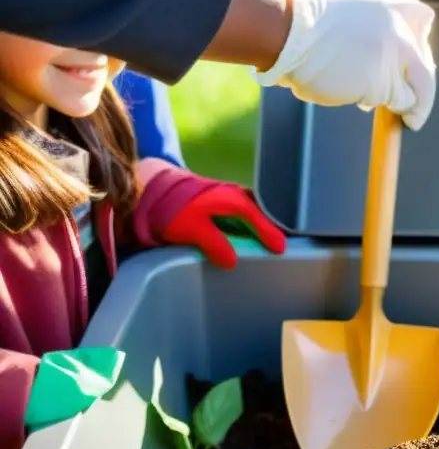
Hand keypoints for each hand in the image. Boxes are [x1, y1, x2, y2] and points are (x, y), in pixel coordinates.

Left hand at [163, 186, 286, 269]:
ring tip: (260, 242)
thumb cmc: (172, 207)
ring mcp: (225, 195)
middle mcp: (235, 195)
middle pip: (259, 214)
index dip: (271, 236)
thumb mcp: (193, 229)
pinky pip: (237, 214)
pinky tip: (239, 234)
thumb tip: (232, 262)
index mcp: (235, 201)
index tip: (281, 250)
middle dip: (268, 228)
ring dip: (254, 226)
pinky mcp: (214, 200)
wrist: (147, 186)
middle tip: (276, 246)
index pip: (261, 220)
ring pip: (248, 213)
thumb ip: (215, 245)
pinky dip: (242, 224)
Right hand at [252, 0, 436, 130]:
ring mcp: (396, 56)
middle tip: (413, 110)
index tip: (416, 62)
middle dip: (421, 90)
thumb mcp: (354, 12)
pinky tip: (358, 97)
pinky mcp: (385, 83)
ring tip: (364, 97)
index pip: (424, 21)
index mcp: (392, 5)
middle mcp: (401, 28)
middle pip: (426, 66)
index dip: (420, 45)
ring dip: (397, 100)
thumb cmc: (310, 29)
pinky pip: (397, 103)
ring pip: (414, 90)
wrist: (289, 34)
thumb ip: (379, 29)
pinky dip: (384, 107)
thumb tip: (396, 64)